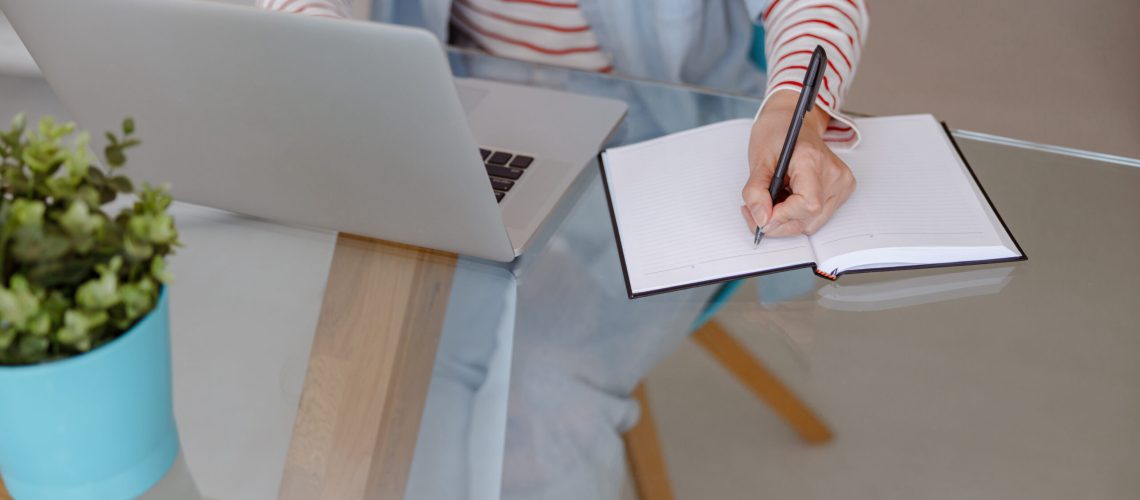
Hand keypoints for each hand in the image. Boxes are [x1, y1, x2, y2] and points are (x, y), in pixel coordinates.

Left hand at [741, 91, 855, 236]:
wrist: (792, 120)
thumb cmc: (777, 134)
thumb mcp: (758, 160)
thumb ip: (756, 191)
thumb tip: (761, 219)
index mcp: (813, 160)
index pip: (807, 204)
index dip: (782, 217)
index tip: (761, 217)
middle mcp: (834, 174)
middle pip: (808, 218)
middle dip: (777, 223)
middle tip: (755, 211)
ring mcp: (841, 183)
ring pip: (811, 223)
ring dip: (785, 221)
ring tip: (770, 201)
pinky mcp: (842, 190)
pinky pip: (816, 217)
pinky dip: (796, 215)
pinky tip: (785, 200)